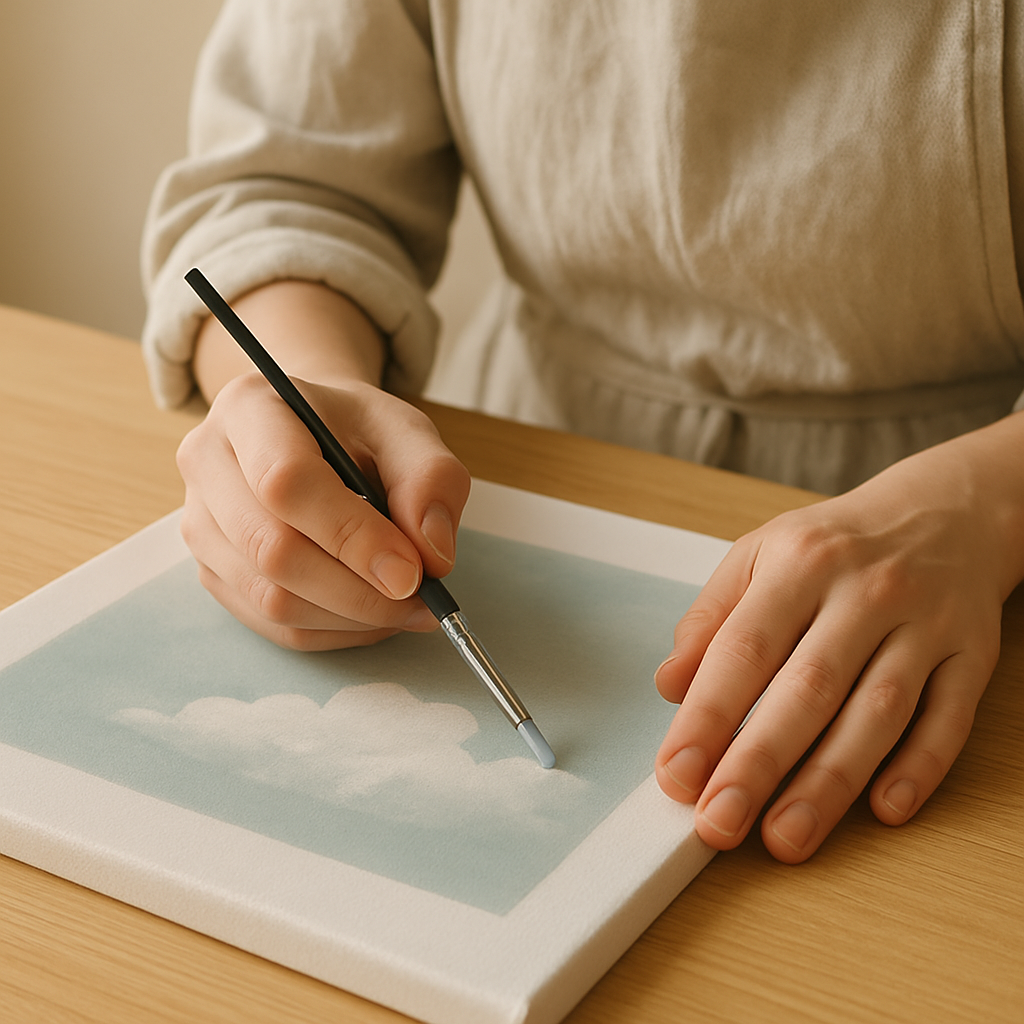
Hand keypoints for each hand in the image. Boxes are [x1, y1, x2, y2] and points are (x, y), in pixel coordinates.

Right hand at [176, 373, 469, 649]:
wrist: (311, 433)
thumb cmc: (357, 431)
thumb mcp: (407, 431)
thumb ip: (431, 480)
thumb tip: (431, 555)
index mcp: (250, 408)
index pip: (285, 482)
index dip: (351, 536)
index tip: (412, 572)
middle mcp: (207, 463)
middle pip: (272, 550)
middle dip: (359, 591)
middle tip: (423, 600)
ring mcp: (201, 523)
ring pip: (271, 599)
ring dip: (351, 618)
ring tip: (407, 607)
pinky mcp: (213, 572)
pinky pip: (272, 625)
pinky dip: (333, 631)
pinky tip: (373, 614)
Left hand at [654, 422, 1023, 862]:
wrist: (944, 512)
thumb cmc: (834, 546)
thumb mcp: (760, 555)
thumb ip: (711, 619)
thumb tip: (669, 687)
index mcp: (800, 563)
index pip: (744, 648)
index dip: (707, 716)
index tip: (676, 773)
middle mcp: (864, 592)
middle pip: (807, 689)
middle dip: (758, 763)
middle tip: (718, 823)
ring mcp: (924, 625)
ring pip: (877, 713)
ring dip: (829, 783)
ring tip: (785, 837)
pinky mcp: (971, 654)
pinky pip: (948, 718)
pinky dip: (919, 767)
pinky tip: (884, 810)